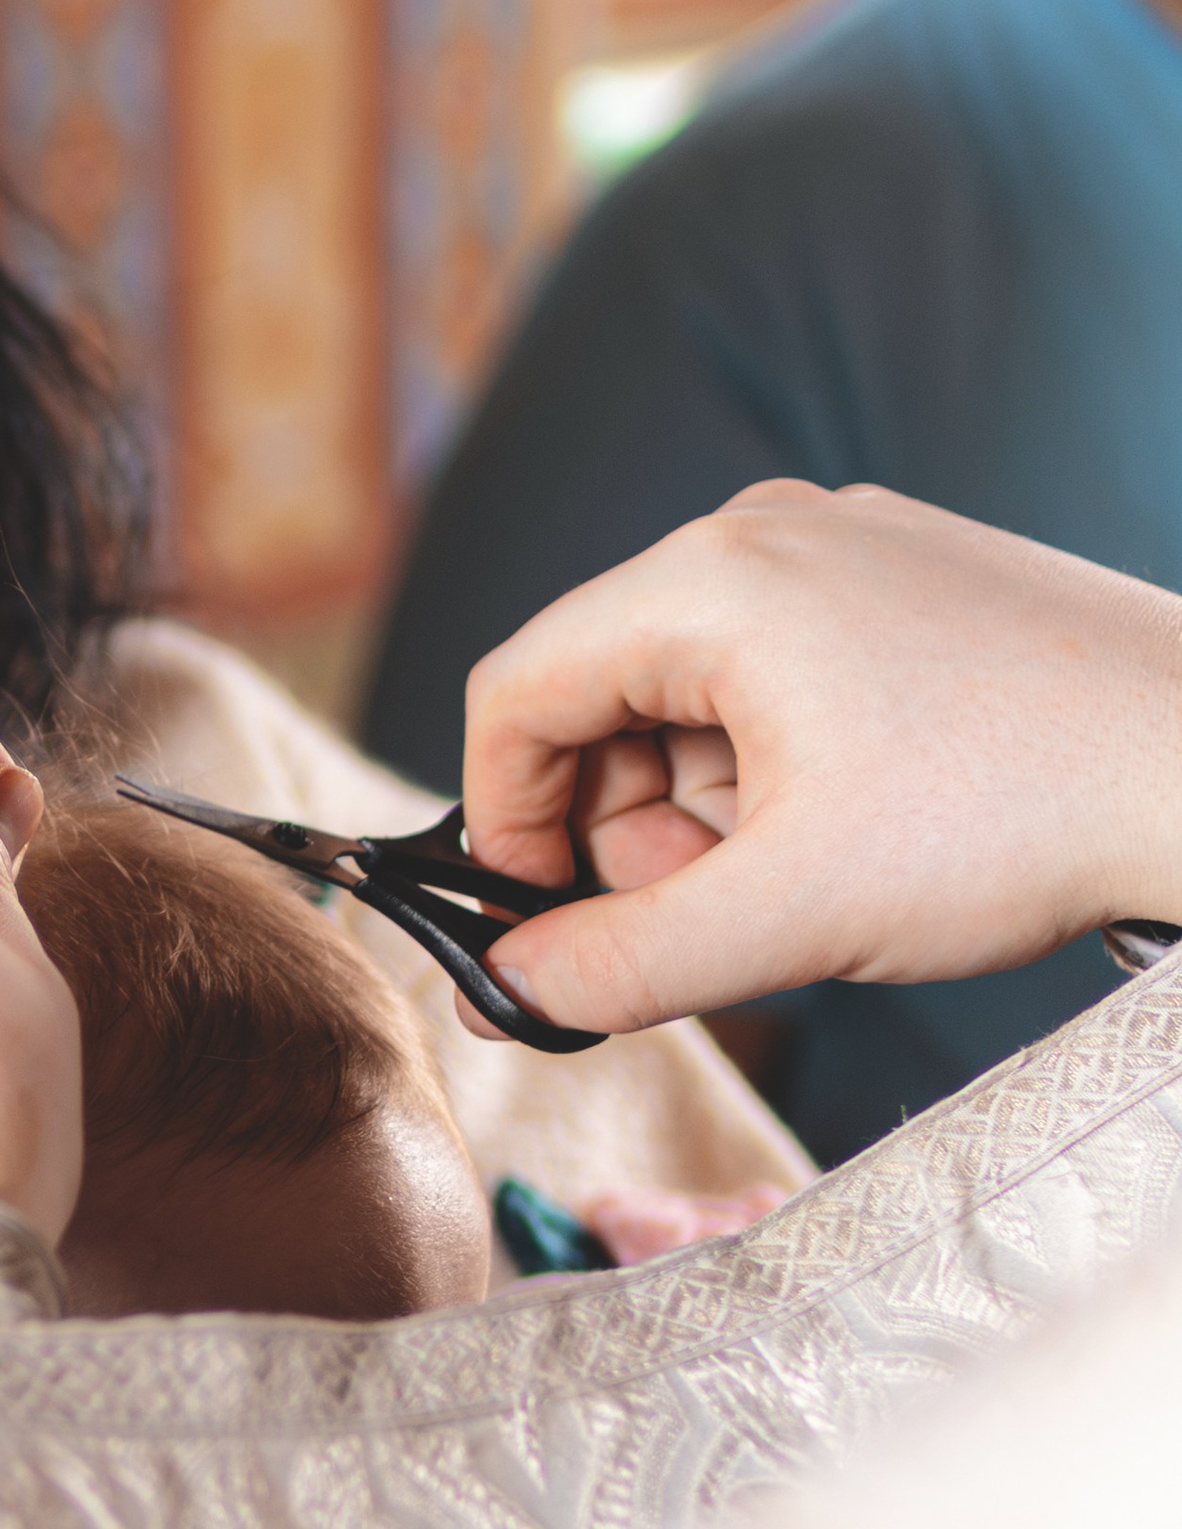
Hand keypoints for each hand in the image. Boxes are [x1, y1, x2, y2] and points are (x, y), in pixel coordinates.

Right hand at [456, 483, 1181, 1033]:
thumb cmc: (1025, 815)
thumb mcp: (788, 914)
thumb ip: (615, 964)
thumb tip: (503, 994)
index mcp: (712, 579)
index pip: (517, 695)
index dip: (502, 824)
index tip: (539, 922)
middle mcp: (763, 534)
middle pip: (597, 700)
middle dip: (626, 831)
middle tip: (711, 913)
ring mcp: (840, 548)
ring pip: (682, 702)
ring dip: (703, 813)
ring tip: (803, 874)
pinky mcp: (898, 585)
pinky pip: (766, 683)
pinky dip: (773, 774)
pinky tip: (855, 826)